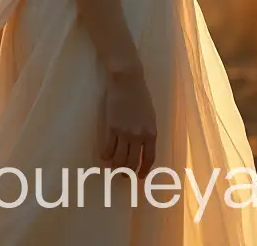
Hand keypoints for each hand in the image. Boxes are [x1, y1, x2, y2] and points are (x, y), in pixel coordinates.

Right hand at [100, 64, 156, 178]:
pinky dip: (105, 156)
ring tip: (113, 168)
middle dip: (128, 172)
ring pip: (119, 159)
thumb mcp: (150, 116)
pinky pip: (107, 148)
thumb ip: (147, 132)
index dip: (144, 170)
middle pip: (132, 163)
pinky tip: (104, 157)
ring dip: (116, 167)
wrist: (127, 80)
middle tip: (124, 176)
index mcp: (151, 133)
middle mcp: (139, 136)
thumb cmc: (140, 95)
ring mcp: (124, 133)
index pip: (149, 159)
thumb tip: (142, 148)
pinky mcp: (111, 127)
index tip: (139, 176)